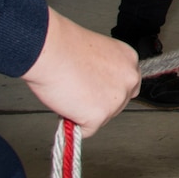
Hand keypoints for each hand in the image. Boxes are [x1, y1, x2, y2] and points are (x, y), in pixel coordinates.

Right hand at [20, 10, 141, 135]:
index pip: (127, 85)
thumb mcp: (96, 52)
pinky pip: (87, 130)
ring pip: (103, 118)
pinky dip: (73, 123)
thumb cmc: (64, 47)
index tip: (96, 90)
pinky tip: (67, 104)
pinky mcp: (100, 115)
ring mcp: (116, 99)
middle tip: (79, 91)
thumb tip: (99, 87)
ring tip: (70, 92)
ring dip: (85, 112)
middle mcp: (128, 79)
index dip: (108, 90)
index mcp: (128, 60)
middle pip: (118, 105)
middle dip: (98, 103)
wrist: (50, 50)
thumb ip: (105, 70)